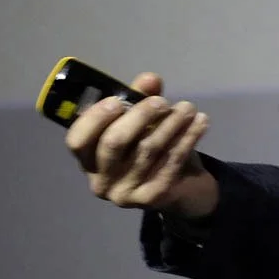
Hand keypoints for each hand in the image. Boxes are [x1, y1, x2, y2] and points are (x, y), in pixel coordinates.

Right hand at [64, 72, 218, 218]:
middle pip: (113, 143)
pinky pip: (170, 163)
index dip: (95, 118)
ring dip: (171, 124)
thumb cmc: (150, 146)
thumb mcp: (142, 120)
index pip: (78, 140)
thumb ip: (140, 98)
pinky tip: (200, 122)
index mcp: (88, 159)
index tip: (118, 100)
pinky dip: (187, 138)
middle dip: (139, 116)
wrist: (182, 186)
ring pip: (147, 150)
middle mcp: (100, 180)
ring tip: (188, 108)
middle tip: (162, 102)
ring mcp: (124, 194)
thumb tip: (150, 79)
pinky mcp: (150, 199)